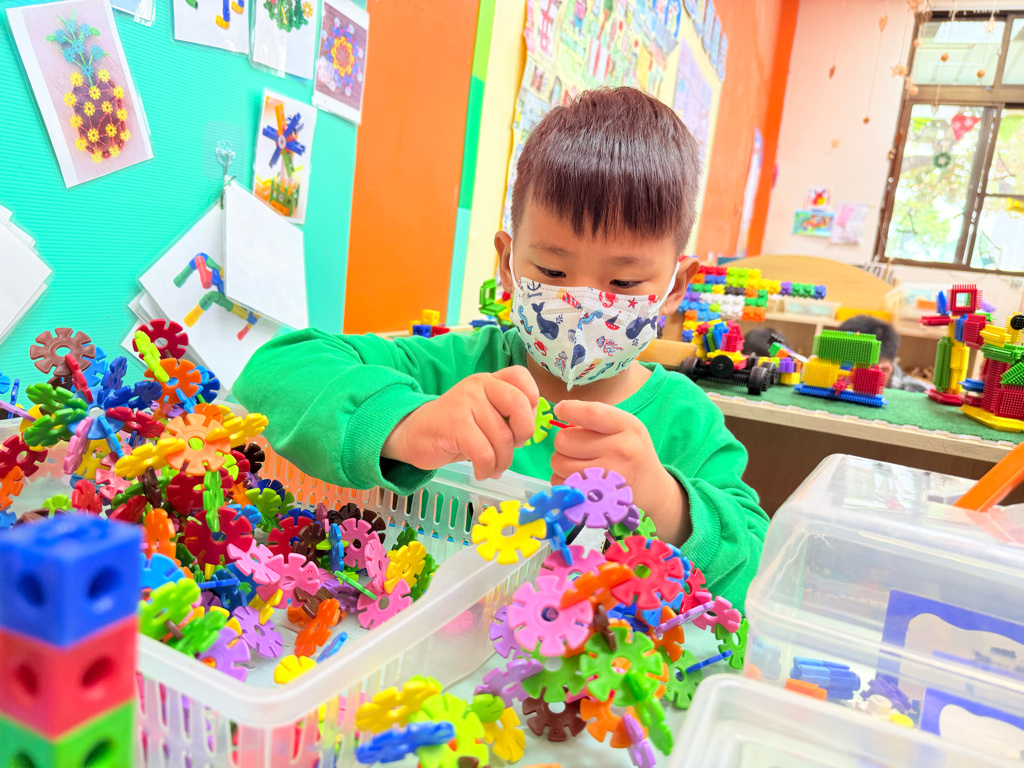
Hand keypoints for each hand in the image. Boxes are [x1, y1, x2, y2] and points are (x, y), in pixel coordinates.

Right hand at [383, 367, 538, 480]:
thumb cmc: (456, 429)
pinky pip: (484, 453)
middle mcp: (478, 385)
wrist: (413, 434)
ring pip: (502, 437)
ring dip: (502, 462)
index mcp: (489, 380)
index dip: (532, 403)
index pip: (521, 377)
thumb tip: (531, 432)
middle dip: (522, 435)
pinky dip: (487, 469)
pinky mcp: (455, 424)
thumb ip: (507, 416)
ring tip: (492, 468)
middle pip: (520, 405)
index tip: (520, 425)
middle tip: (510, 449)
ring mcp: (465, 402)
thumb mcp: (484, 416)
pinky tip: (481, 472)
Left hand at [550, 400, 689, 542]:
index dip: (569, 409)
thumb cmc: (632, 454)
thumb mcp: (626, 429)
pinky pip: (559, 483)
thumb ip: (597, 419)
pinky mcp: (595, 497)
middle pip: (564, 439)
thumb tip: (562, 413)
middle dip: (565, 442)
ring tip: (580, 464)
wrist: (654, 492)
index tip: (561, 410)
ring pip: (557, 462)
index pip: (590, 413)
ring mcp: (607, 476)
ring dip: (562, 462)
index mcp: (628, 427)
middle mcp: (620, 450)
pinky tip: (580, 480)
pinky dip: (563, 480)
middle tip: (578, 448)